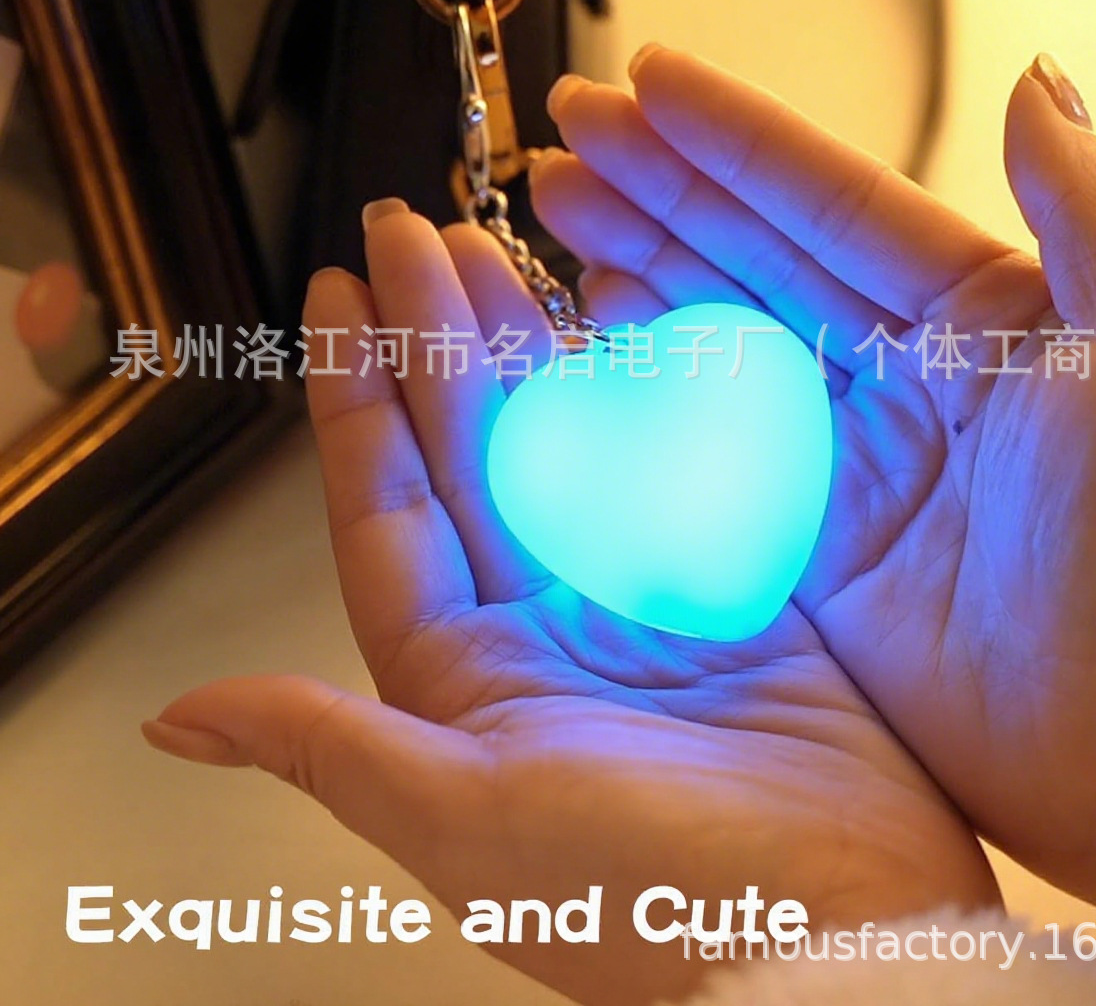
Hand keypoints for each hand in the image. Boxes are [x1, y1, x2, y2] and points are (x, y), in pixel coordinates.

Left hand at [142, 207, 996, 1005]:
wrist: (841, 931)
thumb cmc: (651, 899)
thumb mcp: (471, 824)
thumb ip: (334, 750)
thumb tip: (185, 720)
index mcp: (464, 675)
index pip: (388, 508)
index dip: (356, 398)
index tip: (337, 299)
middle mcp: (542, 623)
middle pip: (473, 447)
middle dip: (436, 336)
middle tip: (413, 234)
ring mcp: (636, 593)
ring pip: (567, 438)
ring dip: (530, 345)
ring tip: (498, 250)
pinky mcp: (727, 580)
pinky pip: (671, 461)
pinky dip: (648, 389)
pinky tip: (626, 321)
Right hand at [531, 46, 1095, 944]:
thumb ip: (1085, 204)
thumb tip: (1037, 80)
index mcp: (981, 313)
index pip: (831, 203)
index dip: (736, 140)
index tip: (649, 81)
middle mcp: (903, 376)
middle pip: (753, 258)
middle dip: (657, 189)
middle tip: (567, 131)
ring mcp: (846, 463)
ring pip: (719, 340)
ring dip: (635, 268)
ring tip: (558, 206)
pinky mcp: (807, 550)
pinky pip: (705, 454)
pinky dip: (646, 393)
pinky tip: (592, 331)